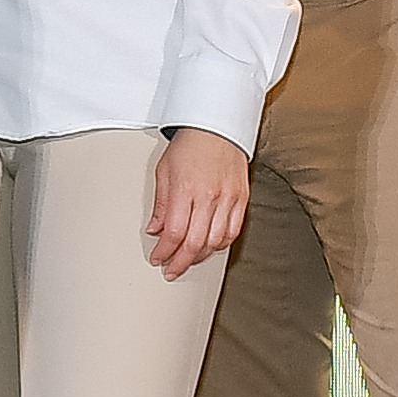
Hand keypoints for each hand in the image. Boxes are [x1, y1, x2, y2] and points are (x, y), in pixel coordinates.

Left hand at [144, 127, 250, 279]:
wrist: (217, 127)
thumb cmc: (190, 145)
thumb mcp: (164, 171)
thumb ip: (161, 204)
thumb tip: (155, 230)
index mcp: (186, 189)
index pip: (175, 232)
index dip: (165, 251)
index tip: (158, 258)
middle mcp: (210, 196)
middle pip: (195, 243)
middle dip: (181, 262)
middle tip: (171, 269)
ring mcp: (228, 199)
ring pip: (215, 241)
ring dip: (200, 256)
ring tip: (188, 259)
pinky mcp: (242, 199)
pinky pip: (233, 231)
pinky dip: (220, 244)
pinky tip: (209, 247)